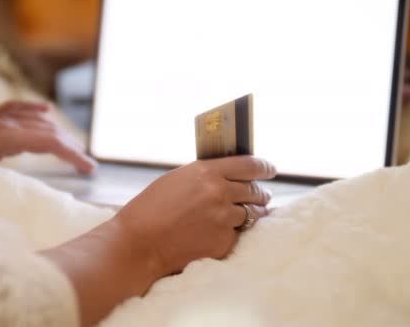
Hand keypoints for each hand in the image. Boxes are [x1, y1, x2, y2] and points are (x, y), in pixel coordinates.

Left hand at [0, 101, 96, 173]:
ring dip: (57, 133)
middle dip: (70, 147)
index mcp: (0, 137)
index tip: (90, 169)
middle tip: (88, 165)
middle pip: (46, 131)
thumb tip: (15, 199)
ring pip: (35, 120)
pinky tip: (44, 110)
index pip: (47, 142)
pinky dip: (33, 110)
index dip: (72, 155)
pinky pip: (16, 109)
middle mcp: (2, 124)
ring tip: (73, 147)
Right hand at [116, 155, 275, 275]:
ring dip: (252, 213)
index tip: (270, 169)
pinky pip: (239, 234)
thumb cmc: (150, 209)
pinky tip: (224, 233)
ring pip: (252, 213)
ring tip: (248, 214)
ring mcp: (223, 218)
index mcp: (207, 172)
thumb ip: (204, 175)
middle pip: (255, 190)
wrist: (139, 243)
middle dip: (260, 192)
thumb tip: (228, 176)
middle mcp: (219, 193)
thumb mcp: (177, 180)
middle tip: (262, 194)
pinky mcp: (223, 242)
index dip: (264, 167)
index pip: (249, 165)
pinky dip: (234, 233)